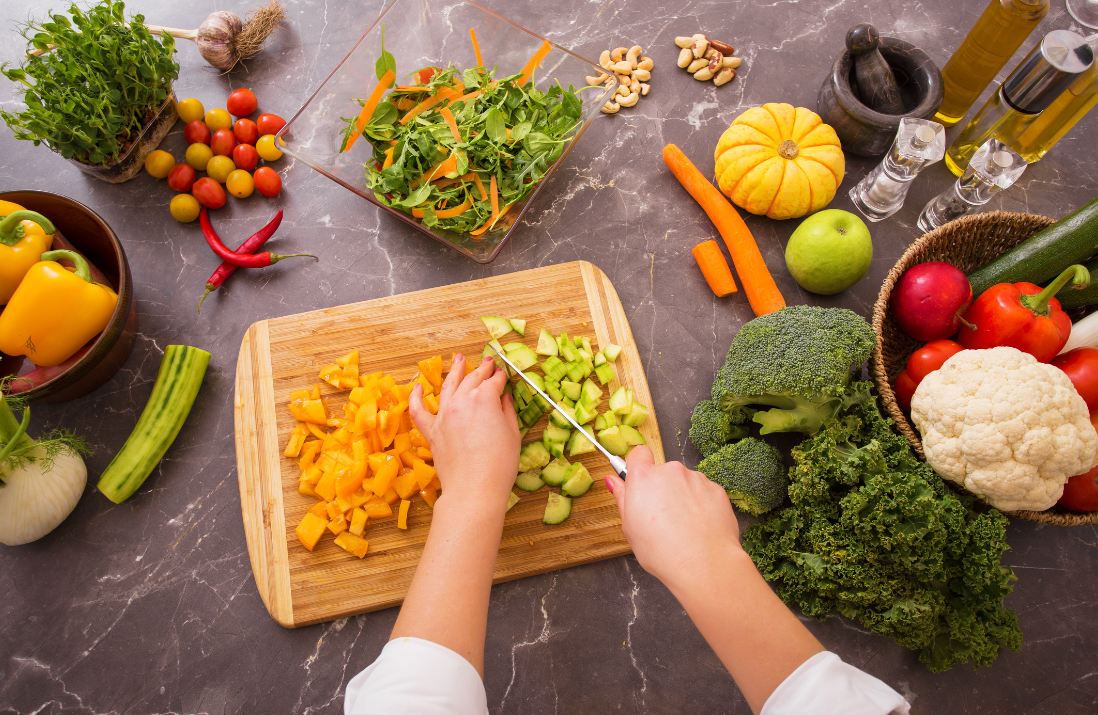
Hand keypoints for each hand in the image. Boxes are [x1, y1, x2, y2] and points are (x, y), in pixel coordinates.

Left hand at [409, 354, 520, 504]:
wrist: (474, 489)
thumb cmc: (499, 465)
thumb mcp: (513, 435)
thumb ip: (507, 412)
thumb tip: (505, 398)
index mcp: (485, 399)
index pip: (494, 382)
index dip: (501, 378)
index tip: (503, 375)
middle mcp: (461, 401)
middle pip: (473, 379)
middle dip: (482, 370)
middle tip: (488, 362)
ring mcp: (444, 415)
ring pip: (448, 386)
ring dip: (455, 371)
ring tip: (459, 359)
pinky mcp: (431, 431)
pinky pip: (419, 410)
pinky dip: (415, 397)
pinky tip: (417, 386)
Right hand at [606, 446, 742, 592]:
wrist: (704, 564)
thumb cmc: (663, 551)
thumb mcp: (630, 527)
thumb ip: (622, 498)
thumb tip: (613, 481)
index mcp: (645, 478)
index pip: (638, 454)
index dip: (638, 467)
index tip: (640, 482)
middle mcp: (671, 471)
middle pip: (663, 472)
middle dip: (662, 488)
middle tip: (662, 517)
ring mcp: (696, 479)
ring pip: (685, 482)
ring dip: (683, 496)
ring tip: (683, 526)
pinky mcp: (716, 489)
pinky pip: (704, 492)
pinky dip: (701, 505)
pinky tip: (699, 526)